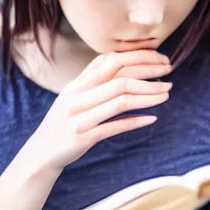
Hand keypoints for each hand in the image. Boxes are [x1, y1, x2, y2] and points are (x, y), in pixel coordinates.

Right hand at [32, 50, 172, 171]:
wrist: (41, 152)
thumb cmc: (63, 122)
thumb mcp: (72, 96)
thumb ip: (91, 79)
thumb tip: (116, 59)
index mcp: (76, 85)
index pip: (111, 60)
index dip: (139, 57)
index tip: (160, 59)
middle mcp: (77, 98)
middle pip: (119, 78)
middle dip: (148, 74)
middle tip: (168, 75)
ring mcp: (80, 118)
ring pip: (120, 100)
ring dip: (147, 96)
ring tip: (166, 94)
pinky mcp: (84, 138)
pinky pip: (114, 127)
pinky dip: (135, 121)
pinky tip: (152, 118)